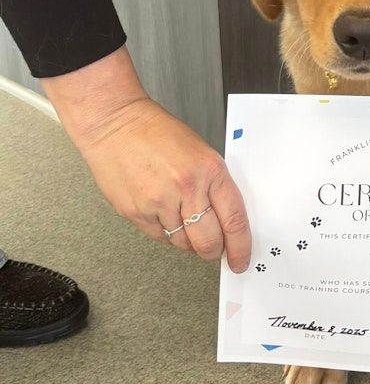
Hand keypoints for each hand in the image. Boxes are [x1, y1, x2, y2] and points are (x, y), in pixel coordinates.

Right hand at [42, 47, 250, 272]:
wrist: (114, 123)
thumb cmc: (157, 133)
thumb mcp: (201, 152)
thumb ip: (215, 186)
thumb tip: (226, 221)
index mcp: (210, 171)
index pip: (234, 220)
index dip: (240, 247)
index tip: (240, 260)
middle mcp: (186, 188)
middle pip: (208, 242)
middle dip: (213, 251)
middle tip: (213, 249)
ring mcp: (159, 203)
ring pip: (183, 244)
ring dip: (189, 242)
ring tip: (183, 220)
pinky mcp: (136, 213)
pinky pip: (161, 238)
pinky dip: (168, 234)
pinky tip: (165, 216)